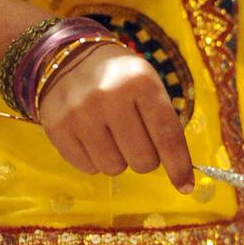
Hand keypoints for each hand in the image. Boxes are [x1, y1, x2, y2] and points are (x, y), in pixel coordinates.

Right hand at [36, 42, 194, 191]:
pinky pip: (88, 168)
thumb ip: (165, 125)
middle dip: (146, 158)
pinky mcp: (57, 128)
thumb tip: (182, 177)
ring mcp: (80, 113)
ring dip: (119, 159)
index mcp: (141, 82)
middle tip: (139, 140)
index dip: (179, 166)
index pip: (167, 135)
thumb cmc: (121, 78)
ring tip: (112, 134)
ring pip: (114, 168)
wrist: (70, 59)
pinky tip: (92, 136)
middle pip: (142, 160)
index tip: (186, 186)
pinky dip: (95, 159)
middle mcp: (110, 96)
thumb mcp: (149, 85)